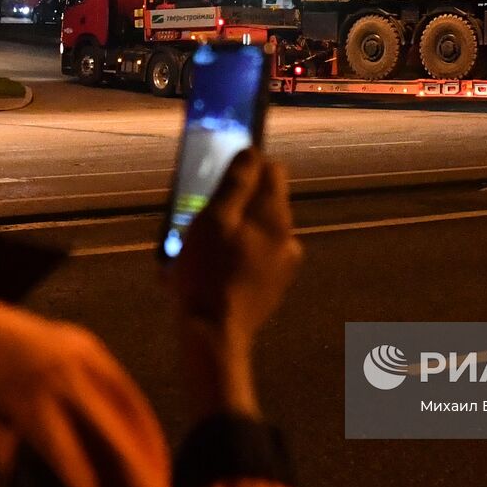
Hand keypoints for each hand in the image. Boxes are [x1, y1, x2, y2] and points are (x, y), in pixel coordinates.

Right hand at [168, 149, 301, 417]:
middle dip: (234, 204)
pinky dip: (234, 257)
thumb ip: (236, 182)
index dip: (245, 167)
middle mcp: (289, 237)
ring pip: (257, 231)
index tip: (217, 179)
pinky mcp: (274, 287)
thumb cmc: (208, 273)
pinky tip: (207, 272)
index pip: (272, 169)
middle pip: (263, 202)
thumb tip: (252, 151)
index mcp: (276, 216)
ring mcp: (284, 265)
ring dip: (231, 232)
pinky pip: (254, 258)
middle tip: (200, 219)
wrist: (214, 335)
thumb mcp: (214, 219)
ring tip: (197, 251)